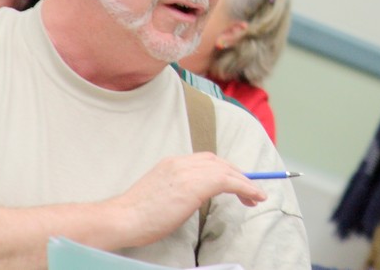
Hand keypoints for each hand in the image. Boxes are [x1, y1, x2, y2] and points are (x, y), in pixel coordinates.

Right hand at [108, 153, 266, 247]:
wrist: (123, 218)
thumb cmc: (137, 215)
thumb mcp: (161, 193)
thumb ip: (178, 189)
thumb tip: (194, 196)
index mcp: (172, 162)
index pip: (206, 160)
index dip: (224, 170)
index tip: (235, 181)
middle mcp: (182, 162)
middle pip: (219, 162)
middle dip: (237, 175)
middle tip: (250, 191)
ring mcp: (188, 171)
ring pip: (226, 170)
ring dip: (245, 182)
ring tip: (256, 196)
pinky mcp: (195, 184)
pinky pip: (228, 181)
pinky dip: (245, 187)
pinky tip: (254, 196)